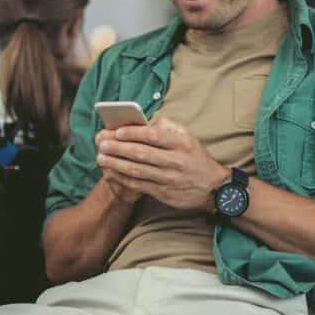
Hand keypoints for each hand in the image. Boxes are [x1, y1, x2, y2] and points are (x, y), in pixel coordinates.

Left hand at [95, 117, 229, 214]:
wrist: (213, 188)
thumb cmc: (196, 158)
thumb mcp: (189, 138)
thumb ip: (168, 128)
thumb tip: (145, 122)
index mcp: (181, 143)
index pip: (154, 136)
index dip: (134, 133)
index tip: (117, 131)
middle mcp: (175, 161)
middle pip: (142, 154)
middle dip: (118, 149)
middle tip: (102, 144)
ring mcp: (169, 179)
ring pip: (137, 171)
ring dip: (116, 164)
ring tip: (101, 158)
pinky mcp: (164, 193)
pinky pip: (139, 185)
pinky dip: (122, 179)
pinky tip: (111, 173)